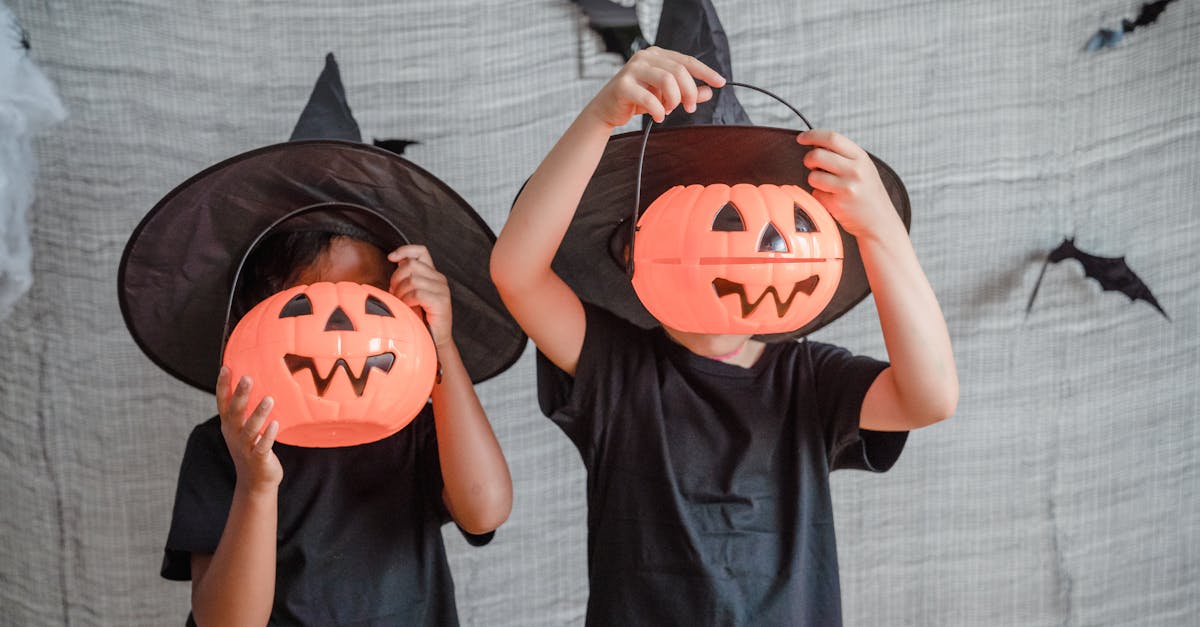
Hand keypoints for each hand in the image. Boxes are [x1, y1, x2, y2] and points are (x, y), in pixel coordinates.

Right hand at [215, 367, 281, 491]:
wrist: (255, 482)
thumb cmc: (251, 449)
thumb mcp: (243, 429)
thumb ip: (245, 411)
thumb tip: (251, 385)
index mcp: (229, 425)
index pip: (223, 403)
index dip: (223, 386)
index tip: (226, 368)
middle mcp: (233, 435)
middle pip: (234, 413)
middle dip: (240, 395)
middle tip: (248, 377)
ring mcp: (244, 448)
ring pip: (249, 429)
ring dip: (258, 414)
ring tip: (269, 398)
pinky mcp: (258, 459)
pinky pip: (262, 446)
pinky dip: (268, 436)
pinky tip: (275, 424)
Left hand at [387, 244, 452, 346]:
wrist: (434, 340)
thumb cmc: (420, 318)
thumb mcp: (409, 294)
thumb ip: (405, 278)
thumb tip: (393, 262)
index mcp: (432, 274)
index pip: (421, 251)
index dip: (404, 250)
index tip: (391, 258)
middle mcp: (439, 279)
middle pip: (411, 265)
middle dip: (396, 279)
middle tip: (394, 294)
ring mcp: (442, 289)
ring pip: (412, 280)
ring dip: (401, 293)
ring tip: (401, 304)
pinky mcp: (441, 301)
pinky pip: (417, 293)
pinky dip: (408, 301)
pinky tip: (408, 308)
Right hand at [584, 46, 725, 128]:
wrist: (607, 110)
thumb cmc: (637, 100)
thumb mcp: (665, 96)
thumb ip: (686, 93)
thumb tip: (708, 92)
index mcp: (657, 55)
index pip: (687, 61)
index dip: (705, 72)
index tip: (720, 82)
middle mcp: (645, 57)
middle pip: (679, 71)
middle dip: (689, 92)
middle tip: (689, 108)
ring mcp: (633, 69)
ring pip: (667, 80)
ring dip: (674, 99)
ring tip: (670, 110)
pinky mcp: (623, 85)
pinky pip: (650, 98)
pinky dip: (659, 111)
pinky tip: (659, 117)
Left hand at [797, 129, 900, 238]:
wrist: (880, 222)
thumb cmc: (868, 194)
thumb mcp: (863, 168)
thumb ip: (843, 155)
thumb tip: (816, 144)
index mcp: (861, 157)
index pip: (832, 138)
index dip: (812, 136)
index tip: (802, 138)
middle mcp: (855, 170)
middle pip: (817, 155)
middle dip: (808, 159)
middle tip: (812, 165)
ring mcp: (846, 187)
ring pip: (813, 176)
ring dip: (814, 180)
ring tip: (828, 185)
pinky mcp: (837, 203)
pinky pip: (815, 193)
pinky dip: (819, 196)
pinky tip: (833, 199)